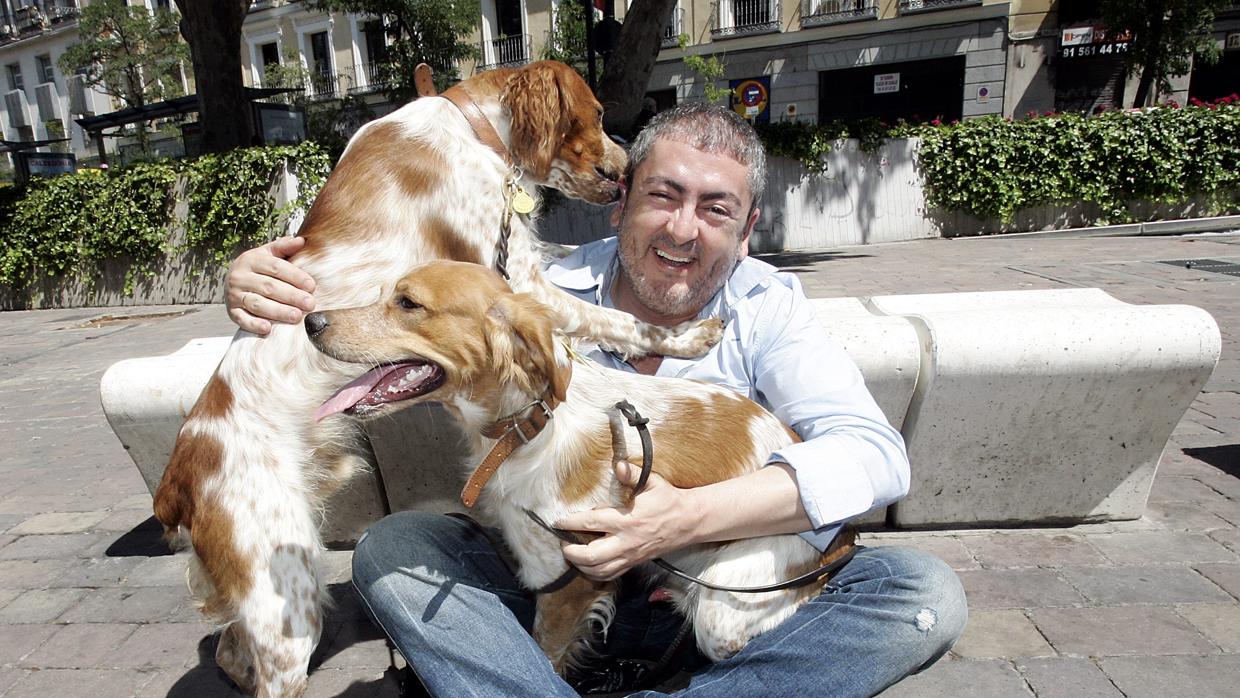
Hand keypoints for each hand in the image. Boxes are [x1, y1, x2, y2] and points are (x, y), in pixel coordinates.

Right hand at [225, 236, 317, 334]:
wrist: (233, 280)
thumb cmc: (258, 267)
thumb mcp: (268, 254)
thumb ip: (284, 247)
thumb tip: (301, 241)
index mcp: (251, 260)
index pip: (275, 268)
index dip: (295, 276)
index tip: (312, 285)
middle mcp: (240, 277)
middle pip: (268, 287)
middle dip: (291, 296)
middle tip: (309, 304)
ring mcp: (234, 295)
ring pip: (257, 304)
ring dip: (277, 311)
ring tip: (296, 316)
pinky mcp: (231, 311)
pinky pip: (242, 319)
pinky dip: (254, 324)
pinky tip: (268, 328)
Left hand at [556, 462, 699, 581]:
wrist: (689, 522)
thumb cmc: (669, 500)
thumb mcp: (652, 482)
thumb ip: (632, 474)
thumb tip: (618, 464)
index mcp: (626, 520)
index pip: (591, 524)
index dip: (570, 523)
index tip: (558, 521)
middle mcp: (626, 541)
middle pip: (591, 556)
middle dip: (571, 551)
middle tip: (562, 543)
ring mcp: (630, 556)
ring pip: (599, 571)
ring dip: (580, 566)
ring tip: (572, 555)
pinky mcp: (634, 563)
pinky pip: (611, 575)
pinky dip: (595, 574)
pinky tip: (588, 566)